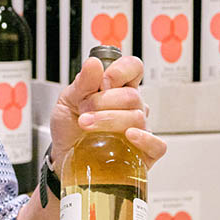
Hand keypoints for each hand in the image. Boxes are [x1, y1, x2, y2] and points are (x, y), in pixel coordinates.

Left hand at [49, 55, 166, 173]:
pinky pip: (157, 145)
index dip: (120, 71)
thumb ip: (82, 83)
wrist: (62, 156)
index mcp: (116, 89)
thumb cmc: (69, 128)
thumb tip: (94, 63)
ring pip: (137, 118)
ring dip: (107, 120)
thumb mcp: (67, 101)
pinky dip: (144, 139)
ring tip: (86, 125)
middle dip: (102, 102)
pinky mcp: (144, 153)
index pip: (133, 68)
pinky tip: (127, 136)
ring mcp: (140, 129)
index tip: (102, 82)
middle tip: (83, 110)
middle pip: (131, 96)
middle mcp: (132, 107)